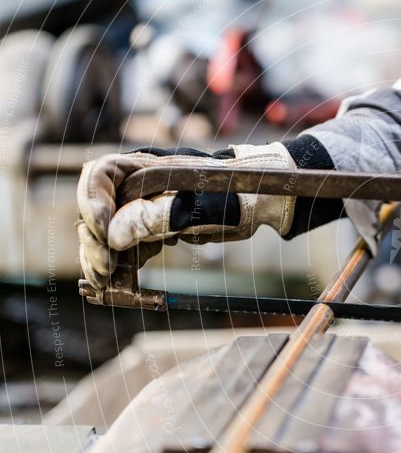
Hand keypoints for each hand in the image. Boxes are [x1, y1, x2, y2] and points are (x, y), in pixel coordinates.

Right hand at [77, 143, 296, 288]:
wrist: (255, 205)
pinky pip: (126, 249)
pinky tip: (125, 281)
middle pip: (96, 210)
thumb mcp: (195, 207)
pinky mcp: (151, 231)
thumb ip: (153, 219)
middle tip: (104, 271)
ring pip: (107, 234)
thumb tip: (113, 237)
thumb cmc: (231, 195)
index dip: (93, 205)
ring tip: (107, 284)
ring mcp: (141, 210)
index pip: (100, 177)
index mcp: (144, 168)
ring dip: (102, 259)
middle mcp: (136, 188)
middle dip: (94, 241)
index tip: (104, 235)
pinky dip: (121, 266)